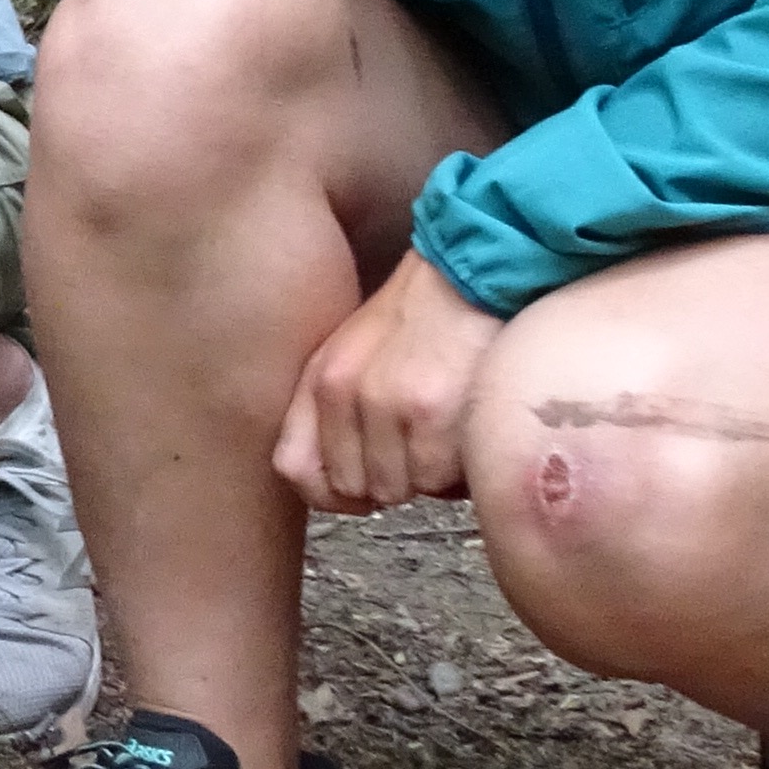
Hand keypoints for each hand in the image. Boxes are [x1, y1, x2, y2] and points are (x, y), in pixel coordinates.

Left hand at [275, 249, 503, 514]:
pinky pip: (438, 481)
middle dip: (391, 479)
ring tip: (447, 433)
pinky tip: (467, 431)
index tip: (362, 492)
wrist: (475, 274)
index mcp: (319, 380)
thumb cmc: (423, 317)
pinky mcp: (431, 414)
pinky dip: (457, 469)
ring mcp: (385, 404)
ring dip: (428, 475)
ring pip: (400, 489)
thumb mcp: (355, 354)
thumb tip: (346, 488)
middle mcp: (343, 393)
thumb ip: (337, 413)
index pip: (294, 469)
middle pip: (355, 488)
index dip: (330, 493)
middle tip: (421, 447)